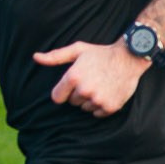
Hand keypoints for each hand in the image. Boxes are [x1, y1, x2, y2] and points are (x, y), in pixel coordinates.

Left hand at [33, 40, 147, 117]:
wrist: (129, 58)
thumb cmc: (101, 53)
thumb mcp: (77, 50)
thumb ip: (55, 56)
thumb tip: (35, 57)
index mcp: (73, 77)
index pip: (57, 97)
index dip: (64, 91)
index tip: (72, 84)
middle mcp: (84, 90)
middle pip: (72, 102)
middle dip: (78, 93)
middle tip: (91, 80)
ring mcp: (98, 99)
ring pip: (85, 108)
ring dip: (90, 100)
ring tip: (100, 85)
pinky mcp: (110, 107)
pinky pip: (97, 113)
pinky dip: (101, 106)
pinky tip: (107, 92)